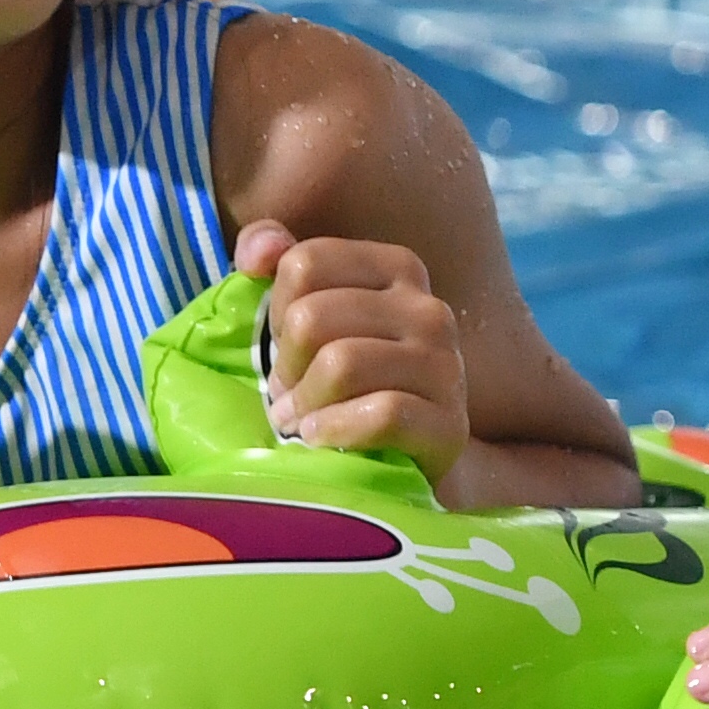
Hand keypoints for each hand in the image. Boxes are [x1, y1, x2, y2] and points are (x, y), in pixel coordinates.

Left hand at [235, 224, 473, 481]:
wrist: (414, 455)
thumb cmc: (352, 379)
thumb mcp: (311, 309)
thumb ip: (271, 256)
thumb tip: (260, 253)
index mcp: (398, 269)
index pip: (305, 264)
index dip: (278, 310)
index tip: (286, 345)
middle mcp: (429, 309)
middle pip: (313, 317)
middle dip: (285, 364)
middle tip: (285, 394)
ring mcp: (445, 366)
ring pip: (341, 364)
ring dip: (303, 403)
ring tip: (296, 421)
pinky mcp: (449, 425)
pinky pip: (380, 415)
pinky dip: (334, 429)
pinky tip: (319, 438)